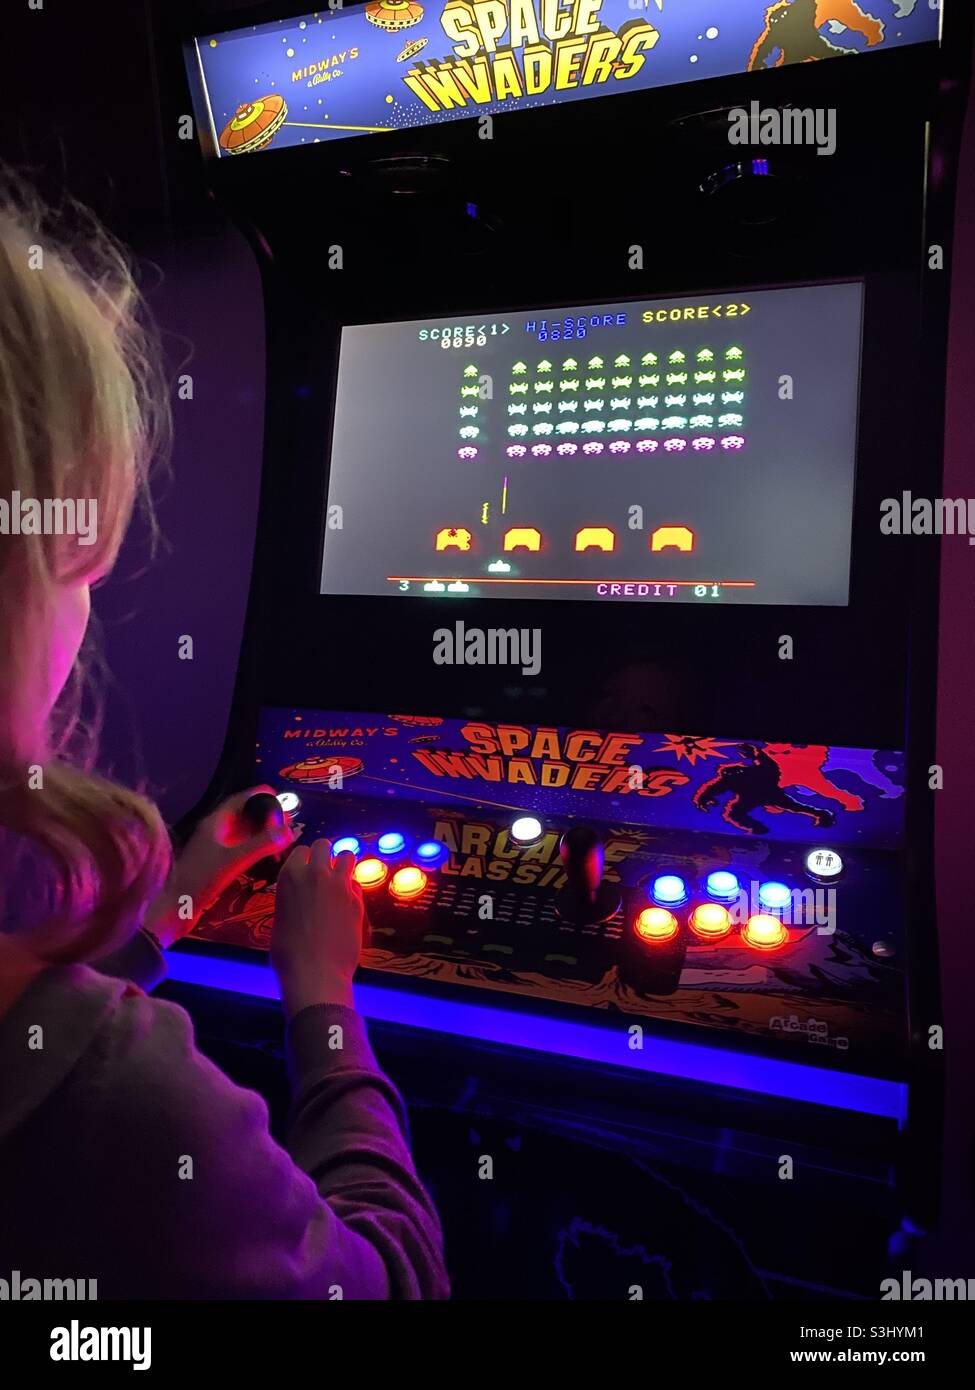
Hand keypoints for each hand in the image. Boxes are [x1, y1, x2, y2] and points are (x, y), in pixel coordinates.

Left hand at [144, 786, 295, 946]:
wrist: (176, 907)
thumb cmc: (201, 878)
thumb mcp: (234, 859)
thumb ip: (262, 844)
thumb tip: (288, 831)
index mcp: (215, 823)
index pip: (239, 800)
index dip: (258, 795)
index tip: (278, 796)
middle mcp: (214, 832)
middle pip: (242, 816)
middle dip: (263, 816)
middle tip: (285, 821)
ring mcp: (214, 848)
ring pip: (241, 833)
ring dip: (259, 834)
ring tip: (280, 838)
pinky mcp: (215, 864)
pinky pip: (239, 849)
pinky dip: (253, 849)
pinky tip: (265, 858)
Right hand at [271, 838, 364, 1017]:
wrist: (314, 974)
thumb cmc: (289, 954)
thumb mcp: (281, 917)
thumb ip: (293, 898)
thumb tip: (300, 898)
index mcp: (290, 876)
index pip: (301, 850)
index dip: (305, 861)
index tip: (307, 871)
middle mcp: (314, 874)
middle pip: (324, 845)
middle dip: (325, 856)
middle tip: (325, 874)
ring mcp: (338, 885)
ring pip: (347, 855)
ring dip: (343, 866)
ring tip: (339, 883)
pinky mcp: (357, 900)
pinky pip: (356, 884)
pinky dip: (352, 891)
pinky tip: (346, 908)